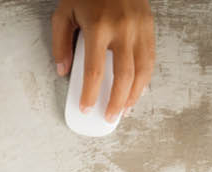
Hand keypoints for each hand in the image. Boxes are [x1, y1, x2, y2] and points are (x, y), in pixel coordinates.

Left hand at [52, 0, 154, 119]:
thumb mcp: (64, 13)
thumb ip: (61, 43)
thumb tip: (63, 71)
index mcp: (99, 27)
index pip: (94, 71)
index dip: (90, 94)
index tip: (85, 108)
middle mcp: (122, 29)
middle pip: (123, 75)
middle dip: (116, 101)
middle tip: (109, 117)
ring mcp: (139, 27)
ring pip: (142, 70)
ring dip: (135, 94)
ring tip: (124, 110)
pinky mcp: (149, 25)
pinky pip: (150, 57)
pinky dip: (145, 78)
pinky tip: (137, 90)